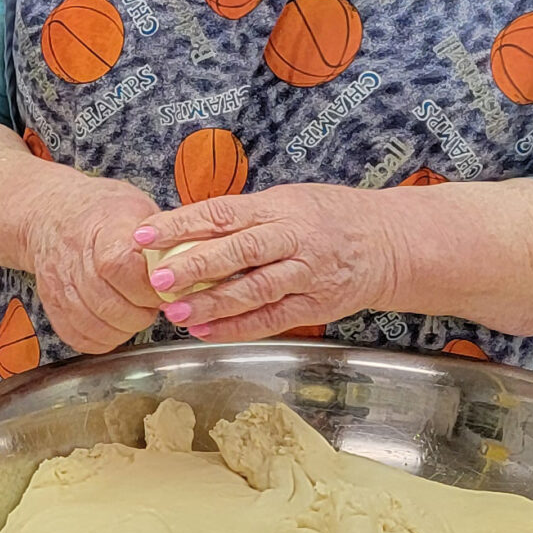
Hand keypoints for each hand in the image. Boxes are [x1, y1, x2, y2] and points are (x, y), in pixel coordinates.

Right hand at [20, 165, 163, 355]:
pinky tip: (115, 323)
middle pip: (109, 305)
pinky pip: (79, 338)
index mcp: (101, 229)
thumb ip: (163, 239)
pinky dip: (103, 339)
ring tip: (134, 311)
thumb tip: (194, 269)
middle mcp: (74, 259)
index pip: (119, 266)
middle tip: (152, 303)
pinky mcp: (52, 306)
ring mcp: (59, 285)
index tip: (163, 287)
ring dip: (124, 328)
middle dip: (141, 313)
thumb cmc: (102, 212)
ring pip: (95, 327)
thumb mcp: (138, 208)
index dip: (147, 286)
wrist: (51, 214)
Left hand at [134, 184, 409, 340]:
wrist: (387, 243)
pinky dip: (237, 328)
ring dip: (212, 303)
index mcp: (279, 207)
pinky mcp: (315, 305)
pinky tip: (205, 331)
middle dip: (194, 266)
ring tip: (176, 312)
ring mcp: (306, 274)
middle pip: (238, 251)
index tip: (145, 234)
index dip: (181, 223)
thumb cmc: (327, 217)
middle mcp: (293, 239)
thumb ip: (242, 217)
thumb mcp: (287, 201)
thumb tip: (184, 228)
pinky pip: (271, 319)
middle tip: (156, 278)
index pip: (222, 213)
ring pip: (254, 290)